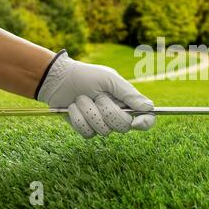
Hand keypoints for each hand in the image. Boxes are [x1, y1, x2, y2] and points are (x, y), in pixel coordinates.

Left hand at [36, 50, 154, 137]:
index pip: (146, 118)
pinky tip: (74, 107)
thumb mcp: (110, 79)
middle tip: (98, 97)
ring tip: (82, 98)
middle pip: (124, 126)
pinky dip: (78, 118)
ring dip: (90, 112)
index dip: (145, 122)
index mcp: (127, 101)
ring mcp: (101, 123)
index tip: (136, 121)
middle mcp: (117, 114)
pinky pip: (87, 133)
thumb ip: (129, 94)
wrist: (59, 79)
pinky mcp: (86, 128)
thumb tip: (149, 107)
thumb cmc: (87, 75)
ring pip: (104, 131)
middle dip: (108, 111)